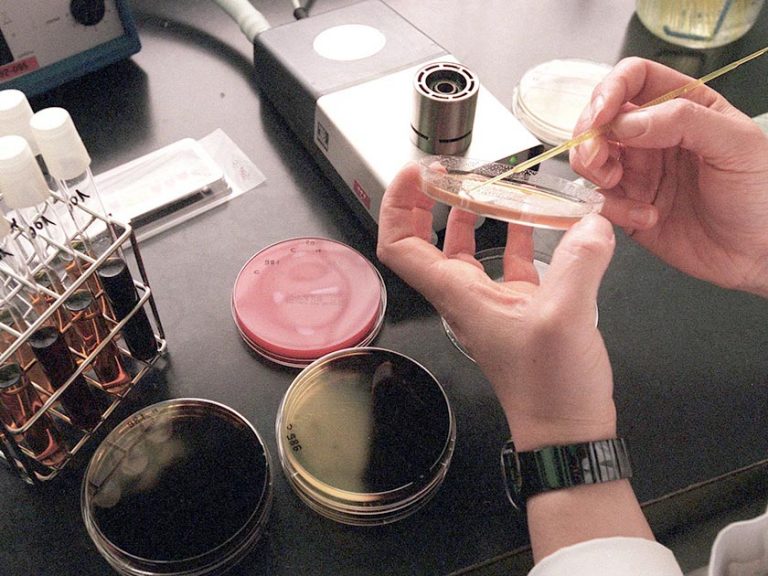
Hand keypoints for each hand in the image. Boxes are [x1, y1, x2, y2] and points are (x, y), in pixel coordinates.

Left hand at [376, 163, 616, 449]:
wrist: (566, 430)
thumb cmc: (550, 386)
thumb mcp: (564, 318)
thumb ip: (578, 263)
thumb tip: (592, 222)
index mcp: (458, 295)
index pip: (401, 247)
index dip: (397, 206)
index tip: (416, 173)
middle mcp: (465, 295)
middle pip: (425, 242)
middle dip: (428, 202)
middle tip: (447, 170)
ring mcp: (492, 301)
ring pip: (465, 249)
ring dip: (468, 213)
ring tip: (488, 182)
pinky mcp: (522, 307)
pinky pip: (508, 261)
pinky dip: (515, 235)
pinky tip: (537, 216)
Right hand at [570, 56, 767, 297]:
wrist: (759, 252)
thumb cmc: (762, 193)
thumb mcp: (735, 144)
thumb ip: (683, 121)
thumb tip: (625, 122)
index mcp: (683, 106)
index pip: (633, 78)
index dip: (610, 89)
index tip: (601, 116)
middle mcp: (654, 135)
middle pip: (600, 117)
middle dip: (589, 134)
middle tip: (597, 158)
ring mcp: (638, 171)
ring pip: (590, 157)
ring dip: (593, 169)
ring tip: (617, 184)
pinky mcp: (628, 207)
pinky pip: (599, 200)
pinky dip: (610, 208)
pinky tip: (645, 218)